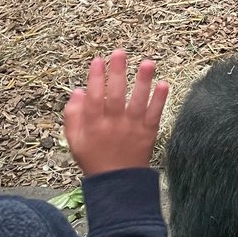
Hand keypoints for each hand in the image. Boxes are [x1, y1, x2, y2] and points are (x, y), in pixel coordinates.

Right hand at [63, 51, 168, 175]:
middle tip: (120, 53)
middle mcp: (112, 125)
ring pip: (137, 102)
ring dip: (143, 81)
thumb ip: (73, 115)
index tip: (98, 60)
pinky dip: (159, 100)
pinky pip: (155, 114)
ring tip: (147, 62)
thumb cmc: (94, 158)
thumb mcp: (74, 140)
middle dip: (117, 72)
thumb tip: (78, 90)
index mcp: (93, 125)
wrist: (117, 183)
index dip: (95, 78)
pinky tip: (164, 84)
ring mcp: (132, 128)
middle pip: (115, 95)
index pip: (93, 97)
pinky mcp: (148, 133)